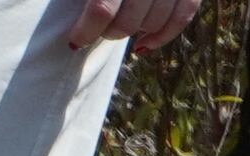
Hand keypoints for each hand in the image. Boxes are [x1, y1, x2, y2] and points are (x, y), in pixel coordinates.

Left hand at [71, 0, 197, 41]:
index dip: (86, 30)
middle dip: (109, 33)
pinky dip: (162, 36)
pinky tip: (142, 45)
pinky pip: (182, 17)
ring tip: (120, 27)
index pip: (102, 9)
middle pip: (127, 22)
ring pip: (153, 22)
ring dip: (133, 33)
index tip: (75, 41)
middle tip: (100, 30)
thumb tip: (73, 33)